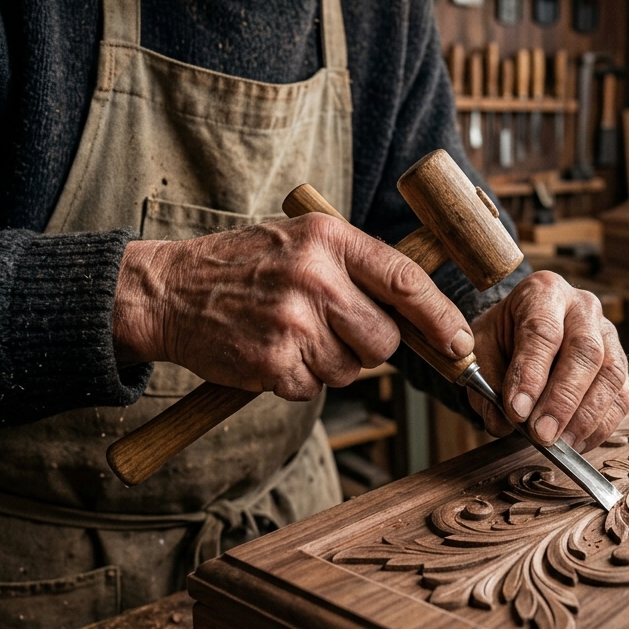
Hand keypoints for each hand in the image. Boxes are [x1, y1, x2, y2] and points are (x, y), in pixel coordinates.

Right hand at [112, 215, 473, 399]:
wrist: (168, 291)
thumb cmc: (244, 266)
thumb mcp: (303, 241)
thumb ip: (357, 267)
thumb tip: (419, 314)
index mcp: (328, 239)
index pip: (404, 279)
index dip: (439, 315)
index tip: (459, 340)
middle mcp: (314, 277)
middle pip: (383, 340)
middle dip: (367, 345)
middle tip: (331, 328)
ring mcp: (292, 322)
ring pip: (350, 370)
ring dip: (328, 364)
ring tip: (292, 334)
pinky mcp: (272, 362)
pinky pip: (313, 389)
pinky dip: (298, 379)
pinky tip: (272, 352)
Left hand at [468, 271, 628, 451]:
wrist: (521, 330)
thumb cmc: (501, 339)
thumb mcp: (481, 352)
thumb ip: (486, 385)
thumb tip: (503, 423)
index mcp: (543, 291)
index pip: (542, 330)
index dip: (531, 373)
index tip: (516, 410)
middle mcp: (583, 307)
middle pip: (585, 351)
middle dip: (562, 399)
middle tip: (541, 435)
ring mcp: (608, 334)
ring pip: (610, 374)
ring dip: (585, 417)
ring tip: (559, 444)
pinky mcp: (620, 363)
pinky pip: (622, 395)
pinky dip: (601, 425)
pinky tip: (576, 442)